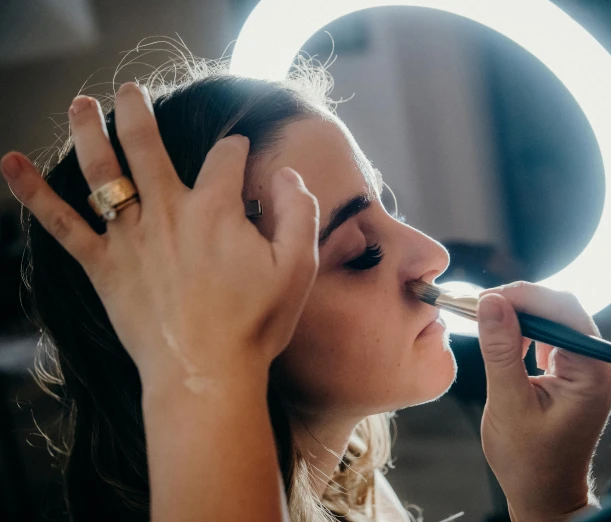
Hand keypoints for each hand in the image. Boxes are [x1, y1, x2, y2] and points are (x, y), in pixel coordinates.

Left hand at [0, 83, 318, 389]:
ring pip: (102, 171)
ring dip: (89, 131)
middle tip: (132, 90)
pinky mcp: (104, 267)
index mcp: (215, 209)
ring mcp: (130, 238)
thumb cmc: (255, 324)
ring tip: (81, 103)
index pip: (226, 157)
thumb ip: (299, 212)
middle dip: (140, 111)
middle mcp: (167, 212)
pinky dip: (34, 194)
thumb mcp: (299, 267)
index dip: (237, 148)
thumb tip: (285, 174)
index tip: (240, 151)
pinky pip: (62, 225)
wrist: (207, 374)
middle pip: (148, 145)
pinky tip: (10, 165)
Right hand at [476, 282, 610, 520]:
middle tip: (480, 306)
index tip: (485, 298)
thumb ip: (501, 350)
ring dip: (519, 314)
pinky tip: (505, 338)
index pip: (561, 310)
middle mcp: (597, 362)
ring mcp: (587, 366)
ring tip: (486, 320)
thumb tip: (490, 302)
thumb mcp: (509, 403)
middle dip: (519, 302)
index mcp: (592, 371)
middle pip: (560, 308)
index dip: (522, 297)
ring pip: (553, 317)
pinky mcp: (574, 371)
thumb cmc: (530, 461)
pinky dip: (525, 330)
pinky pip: (550, 335)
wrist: (544, 494)